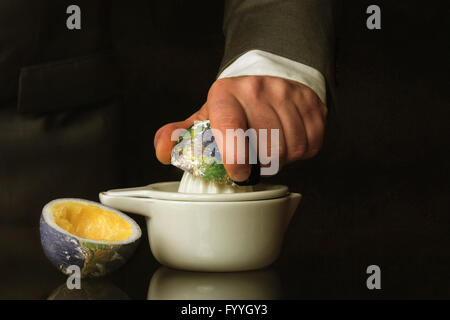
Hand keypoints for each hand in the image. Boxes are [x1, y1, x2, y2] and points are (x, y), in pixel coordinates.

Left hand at [154, 76, 326, 181]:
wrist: (270, 77)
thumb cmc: (234, 105)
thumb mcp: (205, 115)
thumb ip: (180, 134)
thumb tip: (162, 152)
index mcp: (226, 94)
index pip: (230, 125)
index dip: (235, 155)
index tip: (238, 173)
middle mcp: (258, 89)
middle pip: (267, 146)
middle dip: (260, 162)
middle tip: (253, 158)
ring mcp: (289, 94)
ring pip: (291, 147)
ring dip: (281, 158)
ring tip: (269, 147)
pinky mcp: (312, 104)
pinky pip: (311, 144)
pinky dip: (300, 152)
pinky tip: (288, 140)